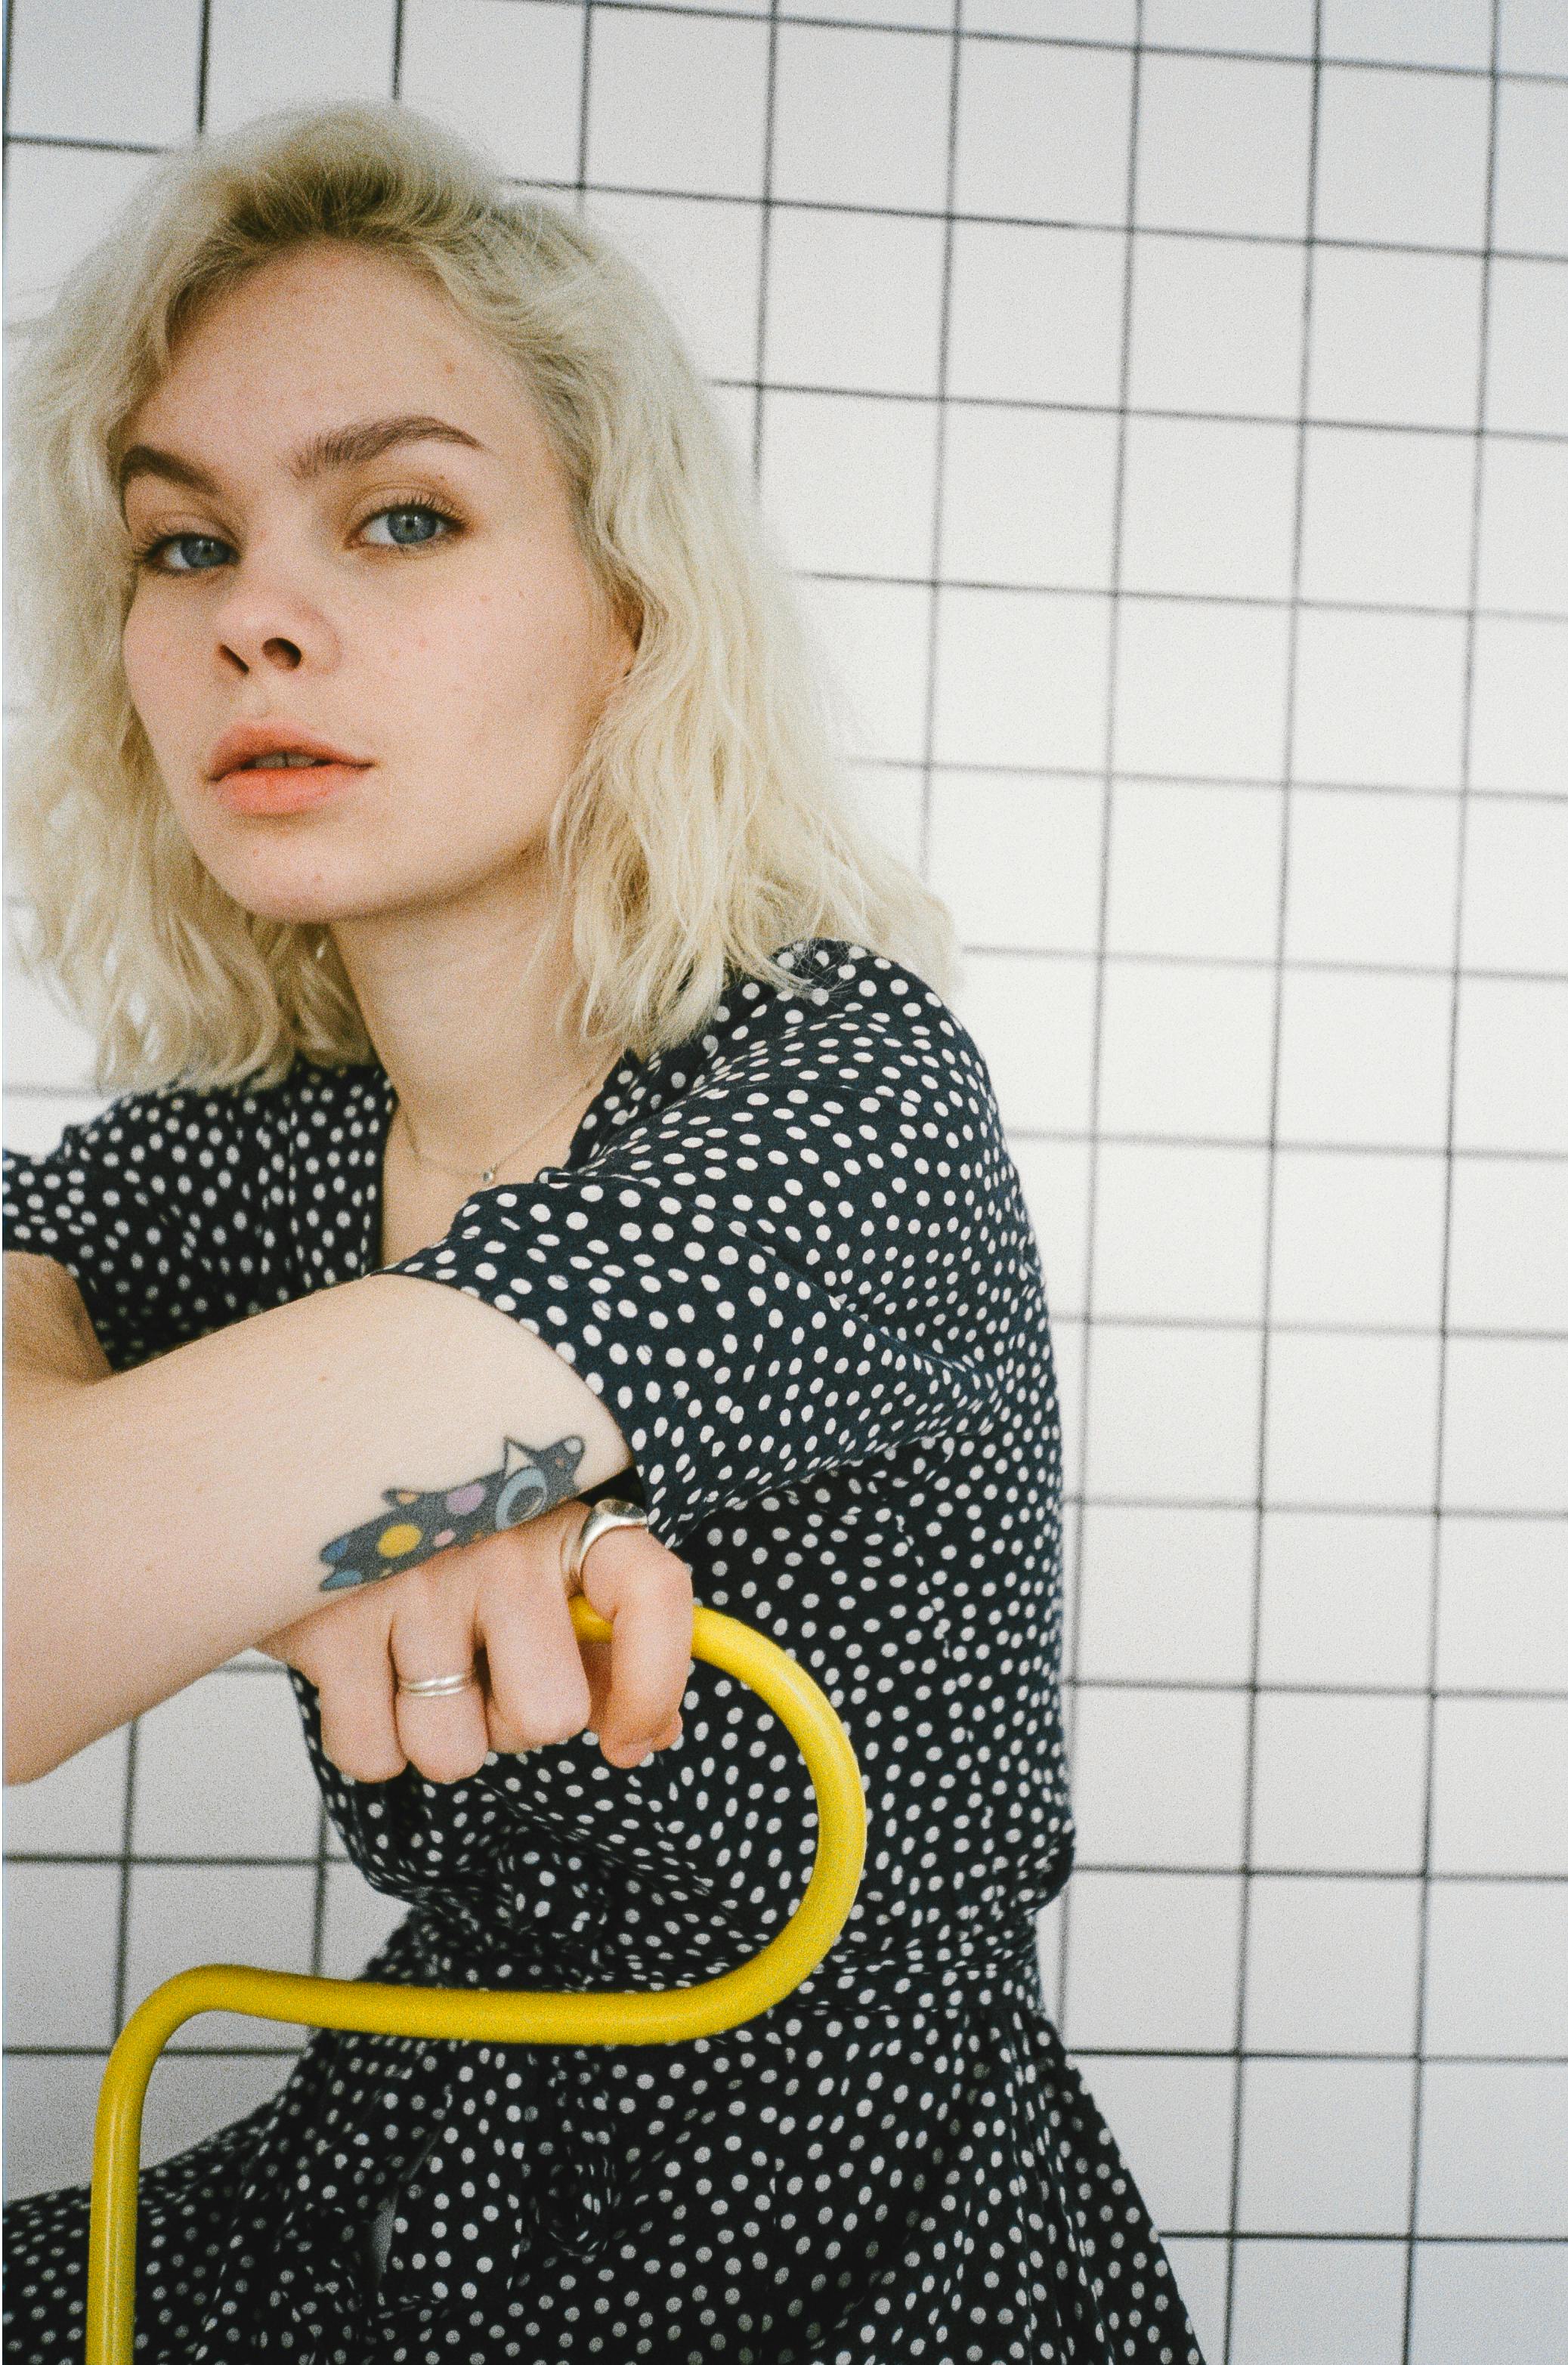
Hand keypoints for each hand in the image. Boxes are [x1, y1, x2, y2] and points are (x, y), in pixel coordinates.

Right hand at [257, 1498, 692, 1784]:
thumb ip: (595, 1642)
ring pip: (454, 1753)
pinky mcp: (328, 1625)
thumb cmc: (441, 1536)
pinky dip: (368, 1737)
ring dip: (436, 1735)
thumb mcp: (528, 1561)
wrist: (302, 1468)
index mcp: (562, 1517)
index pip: (651, 1594)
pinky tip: (362, 1672)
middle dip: (513, 1724)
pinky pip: (373, 1755)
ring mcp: (410, 1582)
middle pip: (548, 1716)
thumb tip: (648, 1735)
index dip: (654, 1685)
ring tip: (413, 1664)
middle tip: (480, 1672)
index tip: (630, 1738)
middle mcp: (497, 1543)